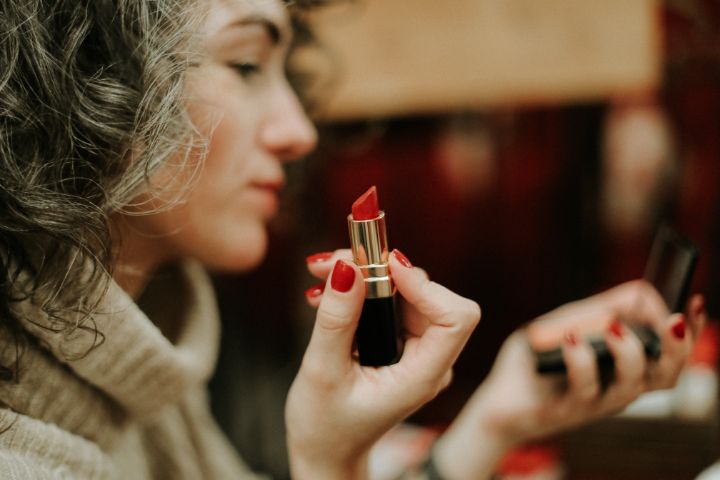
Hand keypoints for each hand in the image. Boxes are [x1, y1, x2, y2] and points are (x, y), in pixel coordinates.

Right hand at [286, 249, 479, 478]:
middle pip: (428, 294)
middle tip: (333, 261)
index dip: (425, 285)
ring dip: (365, 275)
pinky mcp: (399, 342)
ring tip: (321, 273)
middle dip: (382, 270)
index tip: (383, 265)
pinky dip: (360, 289)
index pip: (455, 318)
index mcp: (422, 376)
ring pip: (406, 291)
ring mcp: (416, 350)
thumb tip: (347, 267)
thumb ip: (337, 320)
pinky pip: (390, 301)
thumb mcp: (322, 372)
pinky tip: (327, 291)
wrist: (325, 449)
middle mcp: (428, 360)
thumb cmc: (325, 426)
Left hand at [432, 281, 706, 479]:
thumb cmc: (537, 360)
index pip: (671, 355)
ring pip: (632, 387)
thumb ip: (601, 308)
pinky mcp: (567, 410)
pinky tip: (569, 339)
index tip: (693, 302)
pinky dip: (581, 360)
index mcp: (624, 368)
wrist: (498, 397)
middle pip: (666, 376)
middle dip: (677, 348)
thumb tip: (642, 293)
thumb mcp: (569, 323)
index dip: (689, 332)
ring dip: (628, 352)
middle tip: (671, 322)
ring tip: (612, 326)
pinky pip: (584, 390)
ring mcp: (595, 402)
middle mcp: (617, 387)